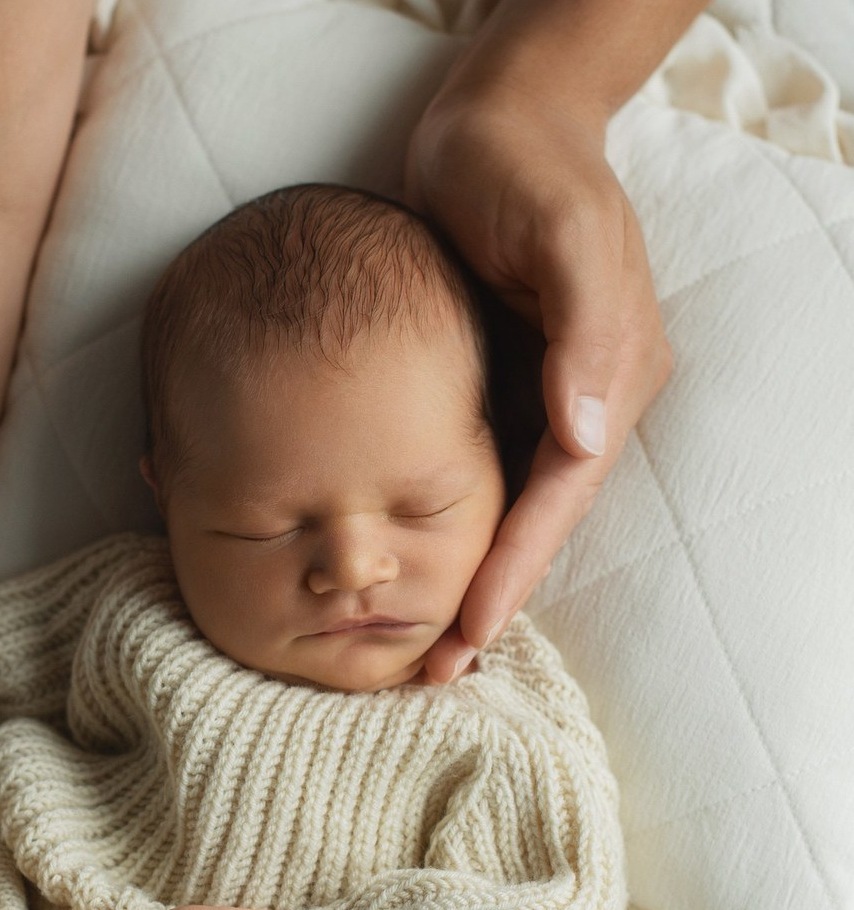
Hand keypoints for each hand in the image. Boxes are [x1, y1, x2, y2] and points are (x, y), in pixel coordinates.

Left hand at [403, 81, 673, 683]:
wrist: (494, 121)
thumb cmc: (522, 166)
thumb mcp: (561, 230)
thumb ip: (586, 329)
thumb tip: (587, 432)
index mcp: (607, 378)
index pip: (558, 498)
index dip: (514, 569)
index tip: (469, 634)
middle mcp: (580, 398)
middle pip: (537, 521)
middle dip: (492, 596)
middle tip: (437, 670)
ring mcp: (542, 394)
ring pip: (509, 509)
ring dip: (472, 576)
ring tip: (426, 642)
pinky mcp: (501, 382)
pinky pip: (482, 473)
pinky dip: (454, 526)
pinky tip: (419, 563)